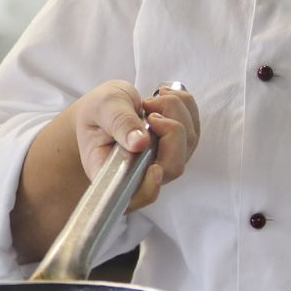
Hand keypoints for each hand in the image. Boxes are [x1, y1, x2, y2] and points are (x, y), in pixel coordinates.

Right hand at [73, 80, 199, 211]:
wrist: (104, 107)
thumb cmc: (97, 112)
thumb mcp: (102, 108)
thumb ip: (119, 123)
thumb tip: (140, 143)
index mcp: (112, 172)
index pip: (134, 196)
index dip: (149, 188)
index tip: (154, 168)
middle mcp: (141, 173)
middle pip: (171, 167)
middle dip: (171, 131)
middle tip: (149, 107)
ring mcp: (162, 161)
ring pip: (187, 144)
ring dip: (177, 112)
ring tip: (153, 97)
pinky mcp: (177, 147)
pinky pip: (193, 129)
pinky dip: (185, 106)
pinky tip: (164, 95)